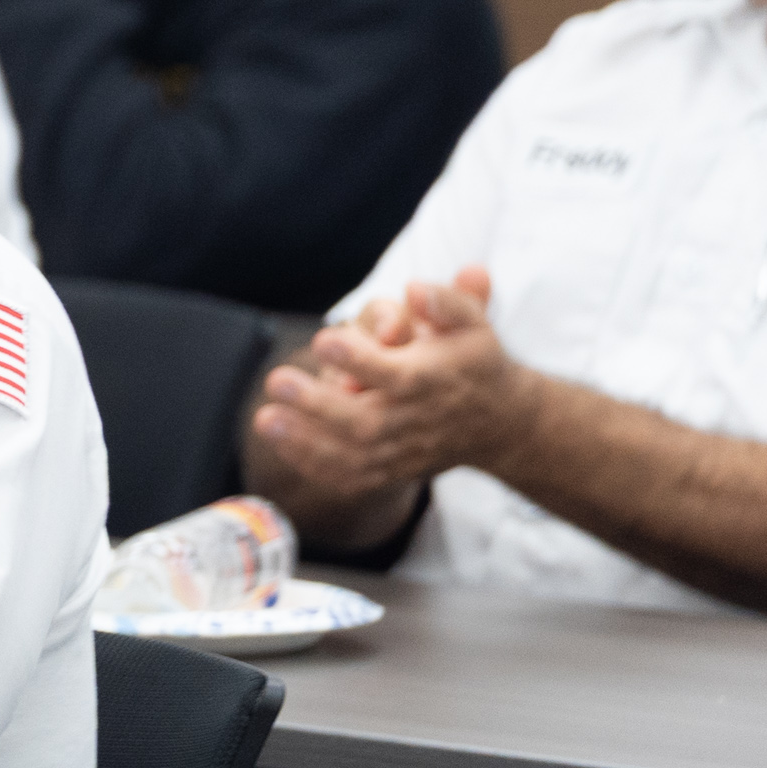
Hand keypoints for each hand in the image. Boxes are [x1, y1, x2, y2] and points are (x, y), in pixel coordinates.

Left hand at [249, 267, 525, 534]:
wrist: (501, 421)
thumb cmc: (473, 360)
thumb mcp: (474, 322)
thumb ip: (448, 302)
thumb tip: (414, 290)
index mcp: (432, 378)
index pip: (394, 374)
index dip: (358, 359)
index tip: (323, 339)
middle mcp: (416, 419)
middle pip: (366, 421)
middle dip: (317, 404)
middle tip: (276, 380)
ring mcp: (403, 450)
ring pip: (353, 455)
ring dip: (305, 441)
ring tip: (265, 418)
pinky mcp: (393, 469)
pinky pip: (353, 477)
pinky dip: (315, 466)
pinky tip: (280, 443)